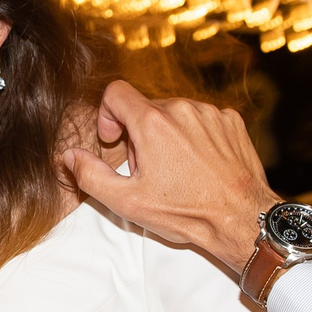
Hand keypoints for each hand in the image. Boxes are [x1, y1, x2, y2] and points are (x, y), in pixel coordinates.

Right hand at [62, 80, 278, 272]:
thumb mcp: (127, 202)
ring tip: (178, 171)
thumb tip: (70, 156)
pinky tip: (201, 165)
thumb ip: (90, 175)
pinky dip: (196, 136)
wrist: (242, 219)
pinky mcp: (231, 121)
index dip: (108, 114)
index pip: (116, 92)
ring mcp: (210, 113)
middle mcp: (182, 109)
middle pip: (146, 107)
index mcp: (152, 123)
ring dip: (168, 135)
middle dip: (140, 134)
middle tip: (149, 170)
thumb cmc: (186, 213)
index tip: (115, 140)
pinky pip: (203, 119)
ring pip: (175, 113)